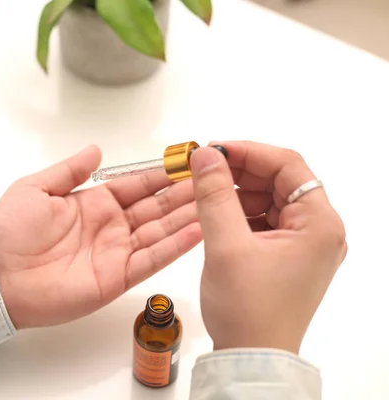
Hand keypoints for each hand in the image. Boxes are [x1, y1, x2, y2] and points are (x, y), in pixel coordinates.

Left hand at [0, 145, 201, 328]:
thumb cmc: (9, 231)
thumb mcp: (35, 188)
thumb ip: (69, 170)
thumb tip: (97, 148)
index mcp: (94, 203)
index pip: (136, 186)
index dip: (161, 174)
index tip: (187, 162)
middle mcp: (110, 227)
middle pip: (155, 208)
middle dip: (183, 194)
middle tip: (214, 178)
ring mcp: (116, 253)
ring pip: (160, 231)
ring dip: (188, 217)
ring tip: (216, 200)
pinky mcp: (117, 279)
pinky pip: (152, 260)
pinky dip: (177, 246)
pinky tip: (200, 230)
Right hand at [190, 141, 346, 353]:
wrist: (252, 358)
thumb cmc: (247, 308)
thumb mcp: (226, 245)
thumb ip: (214, 195)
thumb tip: (205, 156)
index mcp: (319, 224)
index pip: (287, 165)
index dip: (248, 151)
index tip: (212, 150)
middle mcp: (320, 230)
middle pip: (280, 181)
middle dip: (240, 172)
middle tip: (203, 170)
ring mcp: (306, 244)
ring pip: (271, 199)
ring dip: (238, 192)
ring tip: (205, 194)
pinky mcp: (289, 256)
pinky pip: (266, 220)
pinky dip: (241, 213)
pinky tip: (217, 216)